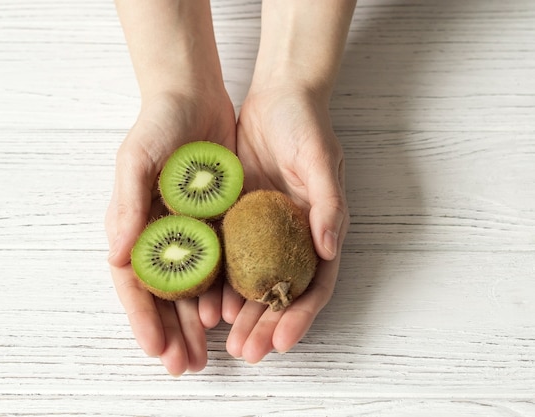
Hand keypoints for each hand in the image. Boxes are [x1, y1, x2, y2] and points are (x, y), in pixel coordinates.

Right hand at [105, 89, 235, 375]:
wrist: (195, 98)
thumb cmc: (158, 126)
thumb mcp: (136, 159)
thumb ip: (127, 205)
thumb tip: (114, 255)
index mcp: (134, 227)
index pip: (133, 283)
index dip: (142, 318)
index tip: (156, 349)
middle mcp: (159, 237)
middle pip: (164, 296)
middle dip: (173, 333)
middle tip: (186, 366)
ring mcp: (189, 233)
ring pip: (192, 289)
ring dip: (198, 322)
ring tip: (210, 352)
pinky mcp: (217, 224)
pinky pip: (220, 266)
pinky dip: (224, 290)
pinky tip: (232, 313)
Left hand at [223, 85, 349, 362]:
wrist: (277, 97)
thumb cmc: (307, 126)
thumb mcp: (321, 161)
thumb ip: (329, 205)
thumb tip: (330, 250)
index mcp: (318, 231)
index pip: (314, 284)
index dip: (301, 316)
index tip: (281, 342)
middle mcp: (291, 237)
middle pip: (281, 293)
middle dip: (265, 325)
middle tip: (245, 352)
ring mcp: (263, 230)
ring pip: (252, 281)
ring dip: (241, 312)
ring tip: (223, 337)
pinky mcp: (237, 217)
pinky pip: (227, 255)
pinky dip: (219, 280)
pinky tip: (205, 300)